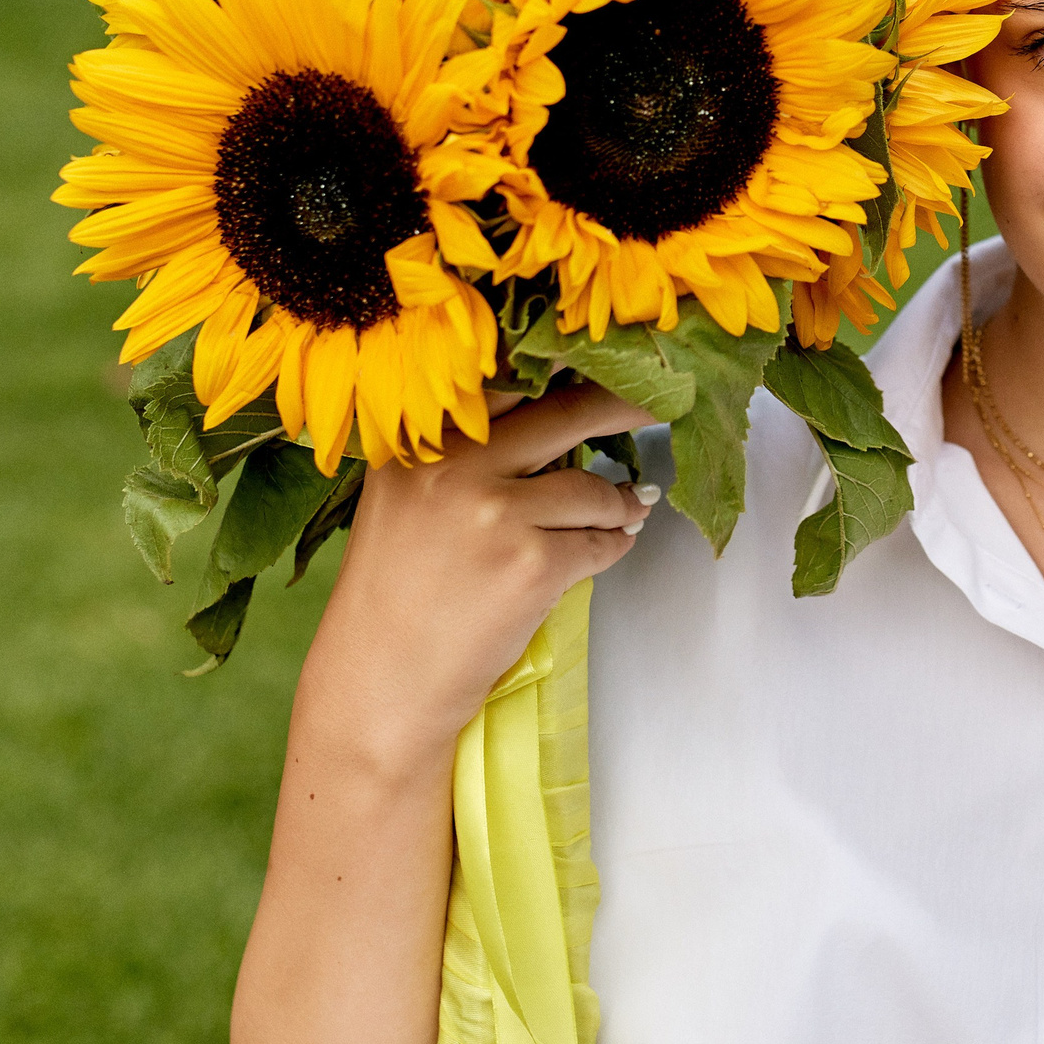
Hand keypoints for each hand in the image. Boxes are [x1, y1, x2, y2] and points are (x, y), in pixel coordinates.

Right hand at [308, 383, 658, 761]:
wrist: (383, 682)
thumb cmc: (397, 596)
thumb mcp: (409, 500)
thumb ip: (467, 455)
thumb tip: (561, 422)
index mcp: (418, 441)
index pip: (507, 380)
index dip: (565, 367)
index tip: (605, 360)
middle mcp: (454, 466)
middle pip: (567, 414)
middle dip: (625, 407)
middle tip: (661, 401)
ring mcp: (495, 514)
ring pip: (593, 490)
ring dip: (619, 503)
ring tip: (628, 509)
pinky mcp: (532, 565)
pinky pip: (600, 543)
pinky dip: (613, 546)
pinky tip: (609, 547)